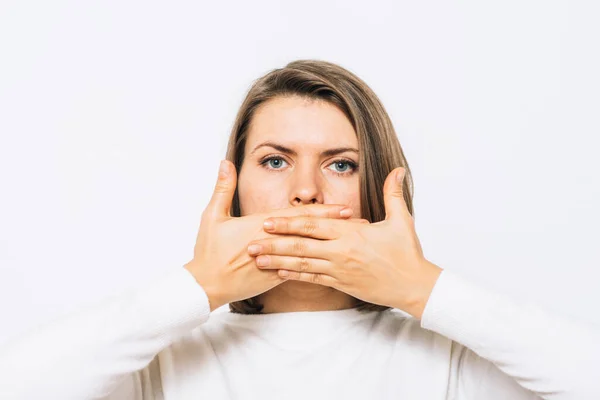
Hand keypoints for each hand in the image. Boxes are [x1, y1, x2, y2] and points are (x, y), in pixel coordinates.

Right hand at [184, 160, 353, 310]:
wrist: (205, 285)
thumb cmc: (208, 250)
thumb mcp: (212, 216)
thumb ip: (223, 188)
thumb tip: (225, 163)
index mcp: (260, 227)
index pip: (298, 218)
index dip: (323, 213)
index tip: (344, 209)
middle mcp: (273, 244)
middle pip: (310, 234)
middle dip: (336, 228)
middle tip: (360, 224)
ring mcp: (276, 262)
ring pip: (310, 253)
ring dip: (332, 247)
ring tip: (354, 244)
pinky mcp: (274, 277)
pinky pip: (299, 271)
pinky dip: (318, 266)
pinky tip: (335, 265)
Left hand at [246, 167, 442, 318]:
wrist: (414, 287)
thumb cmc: (407, 254)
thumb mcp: (402, 221)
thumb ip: (392, 194)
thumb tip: (397, 170)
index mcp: (351, 234)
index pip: (314, 225)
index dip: (289, 223)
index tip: (268, 221)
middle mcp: (341, 252)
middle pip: (301, 246)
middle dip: (274, 244)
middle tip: (250, 242)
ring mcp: (340, 270)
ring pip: (303, 265)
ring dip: (278, 261)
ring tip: (257, 259)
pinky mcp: (342, 284)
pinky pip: (313, 279)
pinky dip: (295, 276)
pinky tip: (278, 272)